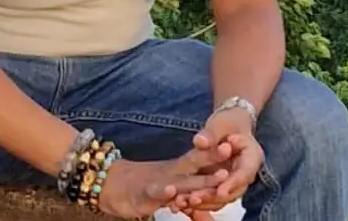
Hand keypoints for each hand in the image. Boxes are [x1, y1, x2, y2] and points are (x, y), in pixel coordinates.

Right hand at [96, 153, 232, 218]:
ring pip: (183, 181)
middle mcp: (172, 172)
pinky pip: (155, 193)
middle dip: (215, 157)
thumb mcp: (171, 189)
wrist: (111, 183)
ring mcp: (160, 182)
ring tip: (220, 175)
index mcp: (179, 168)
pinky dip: (164, 192)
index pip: (201, 156)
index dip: (218, 150)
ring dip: (202, 179)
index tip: (237, 141)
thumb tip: (210, 207)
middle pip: (196, 163)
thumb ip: (190, 195)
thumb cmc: (144, 185)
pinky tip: (172, 192)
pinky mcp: (145, 193)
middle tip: (232, 147)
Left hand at [165, 108, 262, 218]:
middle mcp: (246, 174)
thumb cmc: (228, 123)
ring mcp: (234, 182)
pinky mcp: (222, 185)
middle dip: (213, 196)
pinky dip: (199, 201)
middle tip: (194, 199)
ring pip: (222, 198)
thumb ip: (211, 133)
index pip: (244, 174)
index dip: (232, 184)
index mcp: (252, 157)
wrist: (228, 126)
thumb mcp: (220, 124)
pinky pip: (213, 197)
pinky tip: (182, 202)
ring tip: (184, 202)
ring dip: (204, 202)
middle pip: (233, 191)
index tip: (219, 191)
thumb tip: (200, 141)